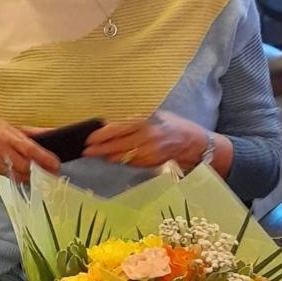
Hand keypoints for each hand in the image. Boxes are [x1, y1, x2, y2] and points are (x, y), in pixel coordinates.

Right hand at [0, 116, 61, 182]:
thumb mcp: (12, 125)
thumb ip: (33, 132)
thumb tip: (52, 133)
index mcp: (7, 135)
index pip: (28, 149)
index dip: (43, 158)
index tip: (56, 164)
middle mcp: (0, 149)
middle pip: (24, 166)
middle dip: (40, 171)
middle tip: (53, 173)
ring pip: (17, 175)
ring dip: (32, 176)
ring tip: (42, 175)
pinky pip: (9, 177)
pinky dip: (20, 176)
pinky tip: (26, 174)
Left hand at [82, 112, 206, 168]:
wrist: (196, 144)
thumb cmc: (175, 126)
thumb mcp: (157, 117)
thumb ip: (137, 121)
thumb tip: (115, 124)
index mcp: (147, 123)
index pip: (119, 128)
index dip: (103, 134)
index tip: (89, 138)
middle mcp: (147, 138)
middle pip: (117, 145)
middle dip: (99, 149)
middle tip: (85, 151)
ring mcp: (149, 153)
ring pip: (122, 156)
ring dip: (108, 156)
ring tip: (94, 154)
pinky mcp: (151, 163)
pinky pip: (131, 162)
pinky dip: (120, 160)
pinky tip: (112, 159)